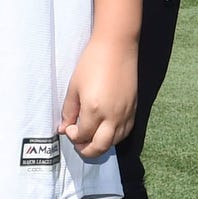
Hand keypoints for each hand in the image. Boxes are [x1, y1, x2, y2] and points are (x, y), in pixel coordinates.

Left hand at [60, 32, 139, 159]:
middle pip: (100, 147)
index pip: (82, 135)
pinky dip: (114, 137)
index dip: (72, 135)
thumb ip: (68, 110)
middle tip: (78, 144)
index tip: (68, 127)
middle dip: (86, 150)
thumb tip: (63, 128)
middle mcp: (111, 116)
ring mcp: (125, 114)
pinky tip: (106, 132)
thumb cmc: (92, 63)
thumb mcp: (74, 86)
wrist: (117, 48)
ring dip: (101, 145)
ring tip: (91, 138)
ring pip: (114, 142)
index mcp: (94, 110)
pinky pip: (125, 132)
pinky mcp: (134, 109)